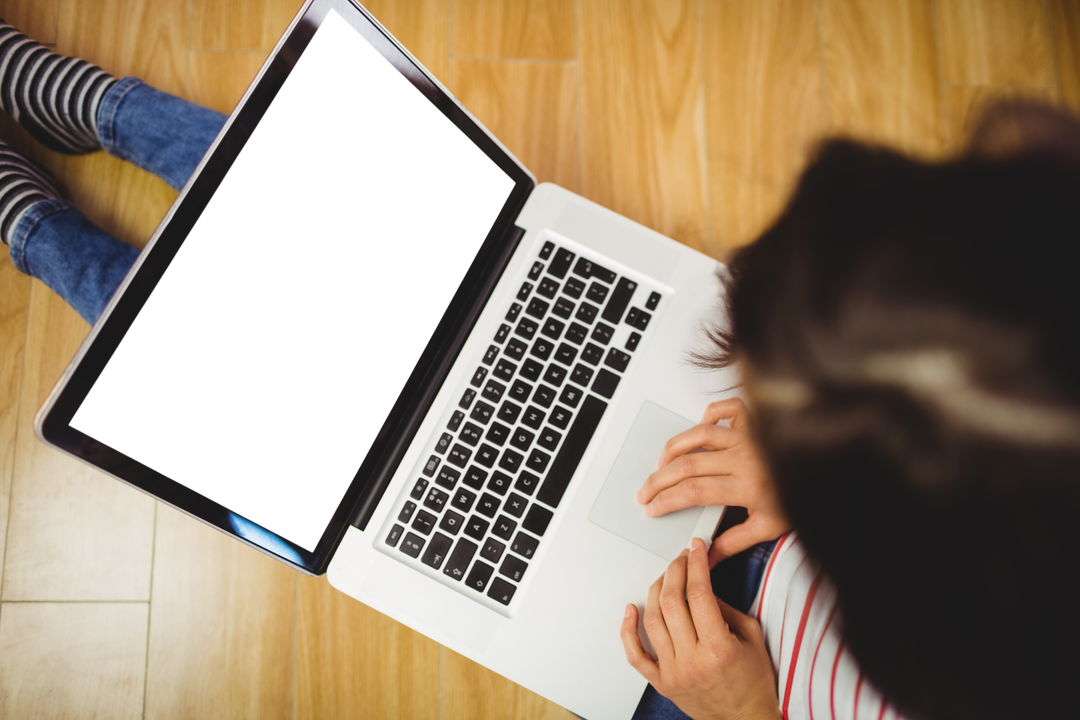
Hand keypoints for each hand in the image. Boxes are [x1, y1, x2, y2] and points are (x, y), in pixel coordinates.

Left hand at [620, 537, 781, 719]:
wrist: (745, 719)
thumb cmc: (752, 682)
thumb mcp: (752, 638)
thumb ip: (727, 609)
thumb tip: (702, 586)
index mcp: (718, 648)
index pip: (699, 594)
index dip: (696, 565)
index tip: (696, 549)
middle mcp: (692, 660)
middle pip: (672, 602)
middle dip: (676, 570)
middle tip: (682, 558)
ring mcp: (673, 672)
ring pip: (652, 621)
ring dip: (656, 590)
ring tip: (665, 577)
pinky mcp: (661, 683)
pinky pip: (635, 655)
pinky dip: (628, 630)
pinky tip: (630, 609)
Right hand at [636, 398, 789, 564]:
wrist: (832, 476)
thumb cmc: (803, 499)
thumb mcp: (769, 528)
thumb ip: (733, 543)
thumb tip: (705, 556)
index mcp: (748, 487)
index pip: (694, 492)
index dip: (666, 500)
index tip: (652, 507)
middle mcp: (746, 458)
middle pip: (688, 465)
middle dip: (659, 479)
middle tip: (645, 490)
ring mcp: (750, 436)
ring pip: (700, 434)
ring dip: (674, 448)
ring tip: (661, 463)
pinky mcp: (756, 421)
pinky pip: (726, 410)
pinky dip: (709, 414)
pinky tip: (699, 428)